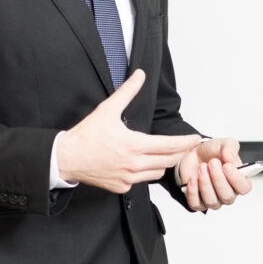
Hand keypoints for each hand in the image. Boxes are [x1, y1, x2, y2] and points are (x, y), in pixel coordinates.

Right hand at [57, 71, 201, 194]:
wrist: (66, 158)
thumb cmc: (86, 136)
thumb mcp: (107, 109)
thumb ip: (127, 92)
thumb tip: (140, 75)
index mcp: (133, 145)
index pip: (169, 145)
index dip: (186, 142)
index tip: (196, 138)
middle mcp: (133, 164)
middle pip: (169, 161)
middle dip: (180, 152)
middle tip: (186, 145)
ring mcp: (128, 178)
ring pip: (157, 172)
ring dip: (163, 162)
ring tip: (163, 153)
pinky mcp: (121, 187)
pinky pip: (142, 181)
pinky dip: (146, 172)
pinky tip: (141, 163)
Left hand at [179, 136, 254, 211]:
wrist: (194, 154)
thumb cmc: (212, 152)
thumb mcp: (224, 144)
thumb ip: (230, 148)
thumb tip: (230, 159)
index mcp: (239, 180)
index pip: (244, 188)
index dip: (236, 179)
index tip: (227, 166)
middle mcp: (228, 193)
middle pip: (227, 196)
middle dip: (218, 179)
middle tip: (212, 163)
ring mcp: (213, 199)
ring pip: (212, 201)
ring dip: (205, 183)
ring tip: (202, 167)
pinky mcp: (198, 202)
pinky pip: (196, 204)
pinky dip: (193, 191)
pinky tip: (193, 178)